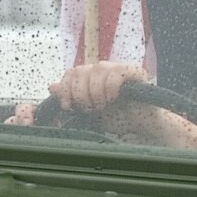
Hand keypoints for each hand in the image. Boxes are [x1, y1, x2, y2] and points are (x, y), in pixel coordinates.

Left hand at [46, 61, 196, 147]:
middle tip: (89, 109)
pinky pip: (117, 71)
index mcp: (90, 78)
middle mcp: (102, 71)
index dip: (65, 88)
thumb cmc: (118, 120)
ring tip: (102, 106)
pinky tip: (113, 99)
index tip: (67, 106)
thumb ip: (72, 100)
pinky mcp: (134, 71)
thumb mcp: (89, 113)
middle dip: (79, 93)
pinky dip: (111, 87)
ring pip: (97, 69)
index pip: (71, 73)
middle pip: (80, 70)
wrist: (145, 127)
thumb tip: (51, 86)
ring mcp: (118, 69)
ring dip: (95, 92)